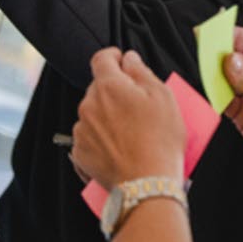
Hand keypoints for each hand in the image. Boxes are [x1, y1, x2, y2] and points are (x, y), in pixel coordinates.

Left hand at [71, 49, 185, 190]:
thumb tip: (129, 59)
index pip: (101, 58)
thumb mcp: (162, 96)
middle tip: (138, 106)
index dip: (113, 56)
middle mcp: (89, 105)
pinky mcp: (80, 153)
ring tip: (131, 133)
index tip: (121, 61)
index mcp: (108, 87)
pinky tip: (120, 148)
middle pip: (98, 88)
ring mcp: (82, 131)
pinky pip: (88, 138)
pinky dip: (101, 139)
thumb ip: (141, 71)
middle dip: (115, 91)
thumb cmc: (159, 141)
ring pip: (93, 114)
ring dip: (107, 116)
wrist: (147, 185)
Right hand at [224, 27, 242, 213]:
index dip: (231, 35)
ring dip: (216, 77)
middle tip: (204, 54)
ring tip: (207, 75)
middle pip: (236, 58)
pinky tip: (213, 94)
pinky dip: (216, 96)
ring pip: (227, 79)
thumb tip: (228, 61)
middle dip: (220, 56)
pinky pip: (224, 100)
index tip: (212, 33)